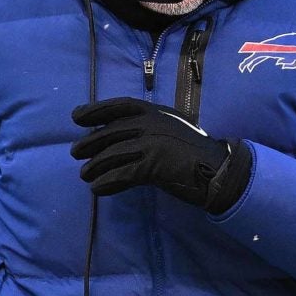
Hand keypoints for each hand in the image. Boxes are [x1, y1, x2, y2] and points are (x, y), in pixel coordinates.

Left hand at [68, 98, 248, 212]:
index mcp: (156, 112)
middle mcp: (151, 124)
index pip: (120, 106)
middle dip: (91, 142)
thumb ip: (150, 128)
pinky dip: (107, 182)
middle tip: (76, 152)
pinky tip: (98, 189)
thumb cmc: (196, 152)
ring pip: (112, 154)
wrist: (219, 171)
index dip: (96, 110)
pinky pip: (121, 174)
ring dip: (95, 166)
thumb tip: (122, 136)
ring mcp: (151, 144)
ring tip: (85, 175)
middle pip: (111, 132)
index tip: (76, 117)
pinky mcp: (152, 166)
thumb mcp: (172, 129)